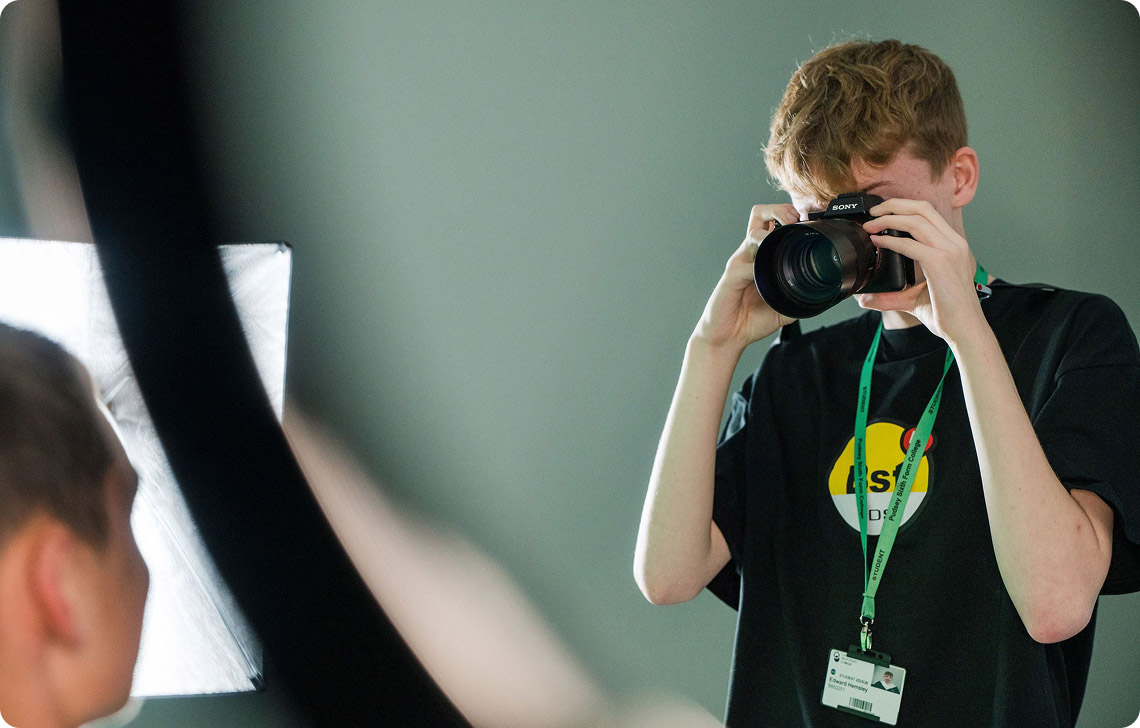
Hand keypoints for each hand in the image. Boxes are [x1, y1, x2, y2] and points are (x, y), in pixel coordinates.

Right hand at [692, 204, 799, 351]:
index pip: (773, 221)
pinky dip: (760, 269)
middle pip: (760, 213)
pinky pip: (747, 265)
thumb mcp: (786, 306)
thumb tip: (829, 295)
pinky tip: (768, 280)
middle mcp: (751, 253)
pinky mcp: (732, 276)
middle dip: (780, 210)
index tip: (808, 223)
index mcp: (763, 255)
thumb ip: (803, 297)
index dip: (791, 216)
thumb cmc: (753, 318)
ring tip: (782, 246)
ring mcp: (740, 262)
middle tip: (794, 222)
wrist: (728, 337)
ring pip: (754, 233)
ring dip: (771, 236)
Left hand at [861, 198, 985, 342]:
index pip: (929, 213)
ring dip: (888, 219)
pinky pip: (910, 244)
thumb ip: (892, 296)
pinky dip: (890, 241)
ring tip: (870, 226)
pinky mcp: (940, 263)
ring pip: (916, 220)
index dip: (904, 207)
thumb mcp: (916, 299)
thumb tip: (865, 299)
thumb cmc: (948, 315)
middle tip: (872, 212)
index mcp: (953, 246)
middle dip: (894, 205)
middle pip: (922, 208)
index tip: (882, 213)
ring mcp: (950, 251)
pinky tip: (878, 243)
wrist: (966, 331)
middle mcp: (954, 243)